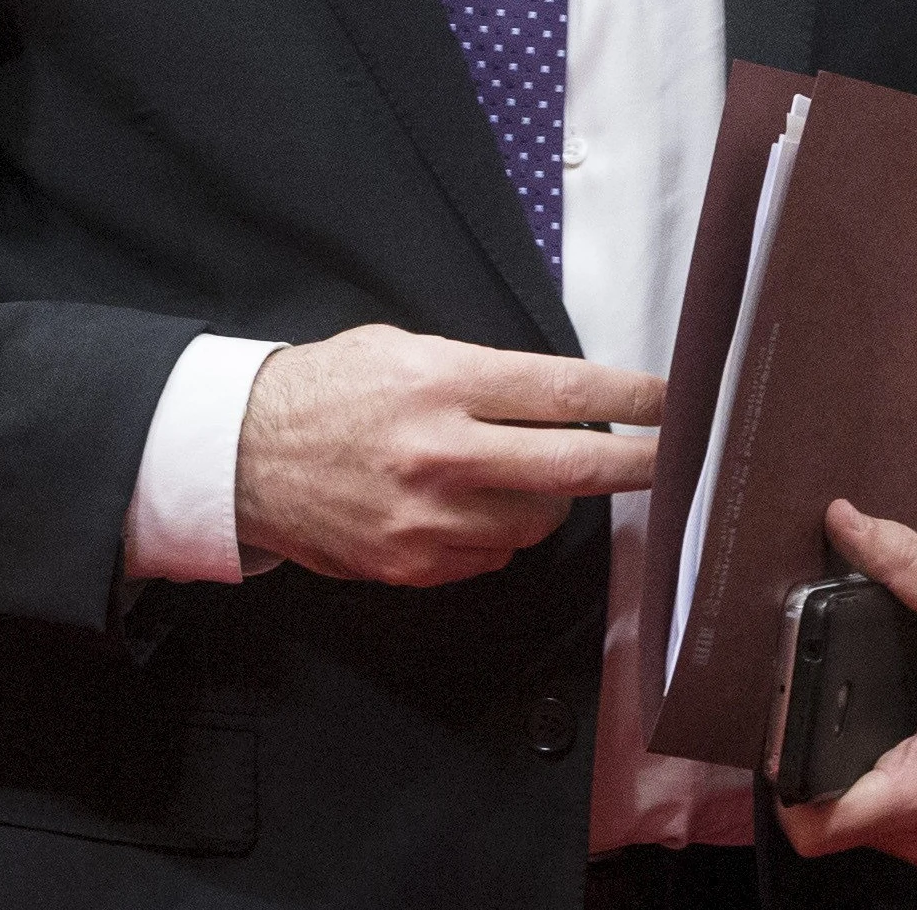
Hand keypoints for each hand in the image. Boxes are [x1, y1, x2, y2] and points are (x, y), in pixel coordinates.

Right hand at [230, 325, 660, 586]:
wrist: (241, 457)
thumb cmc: (329, 390)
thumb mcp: (405, 349)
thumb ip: (483, 373)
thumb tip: (564, 399)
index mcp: (441, 384)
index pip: (564, 394)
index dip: (633, 400)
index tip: (674, 401)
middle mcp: (441, 453)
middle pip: (573, 469)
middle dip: (638, 464)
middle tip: (675, 456)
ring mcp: (427, 519)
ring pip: (539, 521)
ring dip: (551, 498)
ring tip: (520, 471)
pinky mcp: (412, 566)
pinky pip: (494, 555)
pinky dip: (500, 533)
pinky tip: (469, 505)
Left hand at [773, 500, 916, 870]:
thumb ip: (900, 560)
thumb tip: (843, 521)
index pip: (818, 824)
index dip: (783, 781)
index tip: (776, 726)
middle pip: (824, 822)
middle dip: (808, 766)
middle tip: (811, 701)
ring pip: (850, 825)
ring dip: (837, 776)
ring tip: (842, 714)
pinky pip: (880, 819)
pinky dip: (867, 781)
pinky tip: (872, 734)